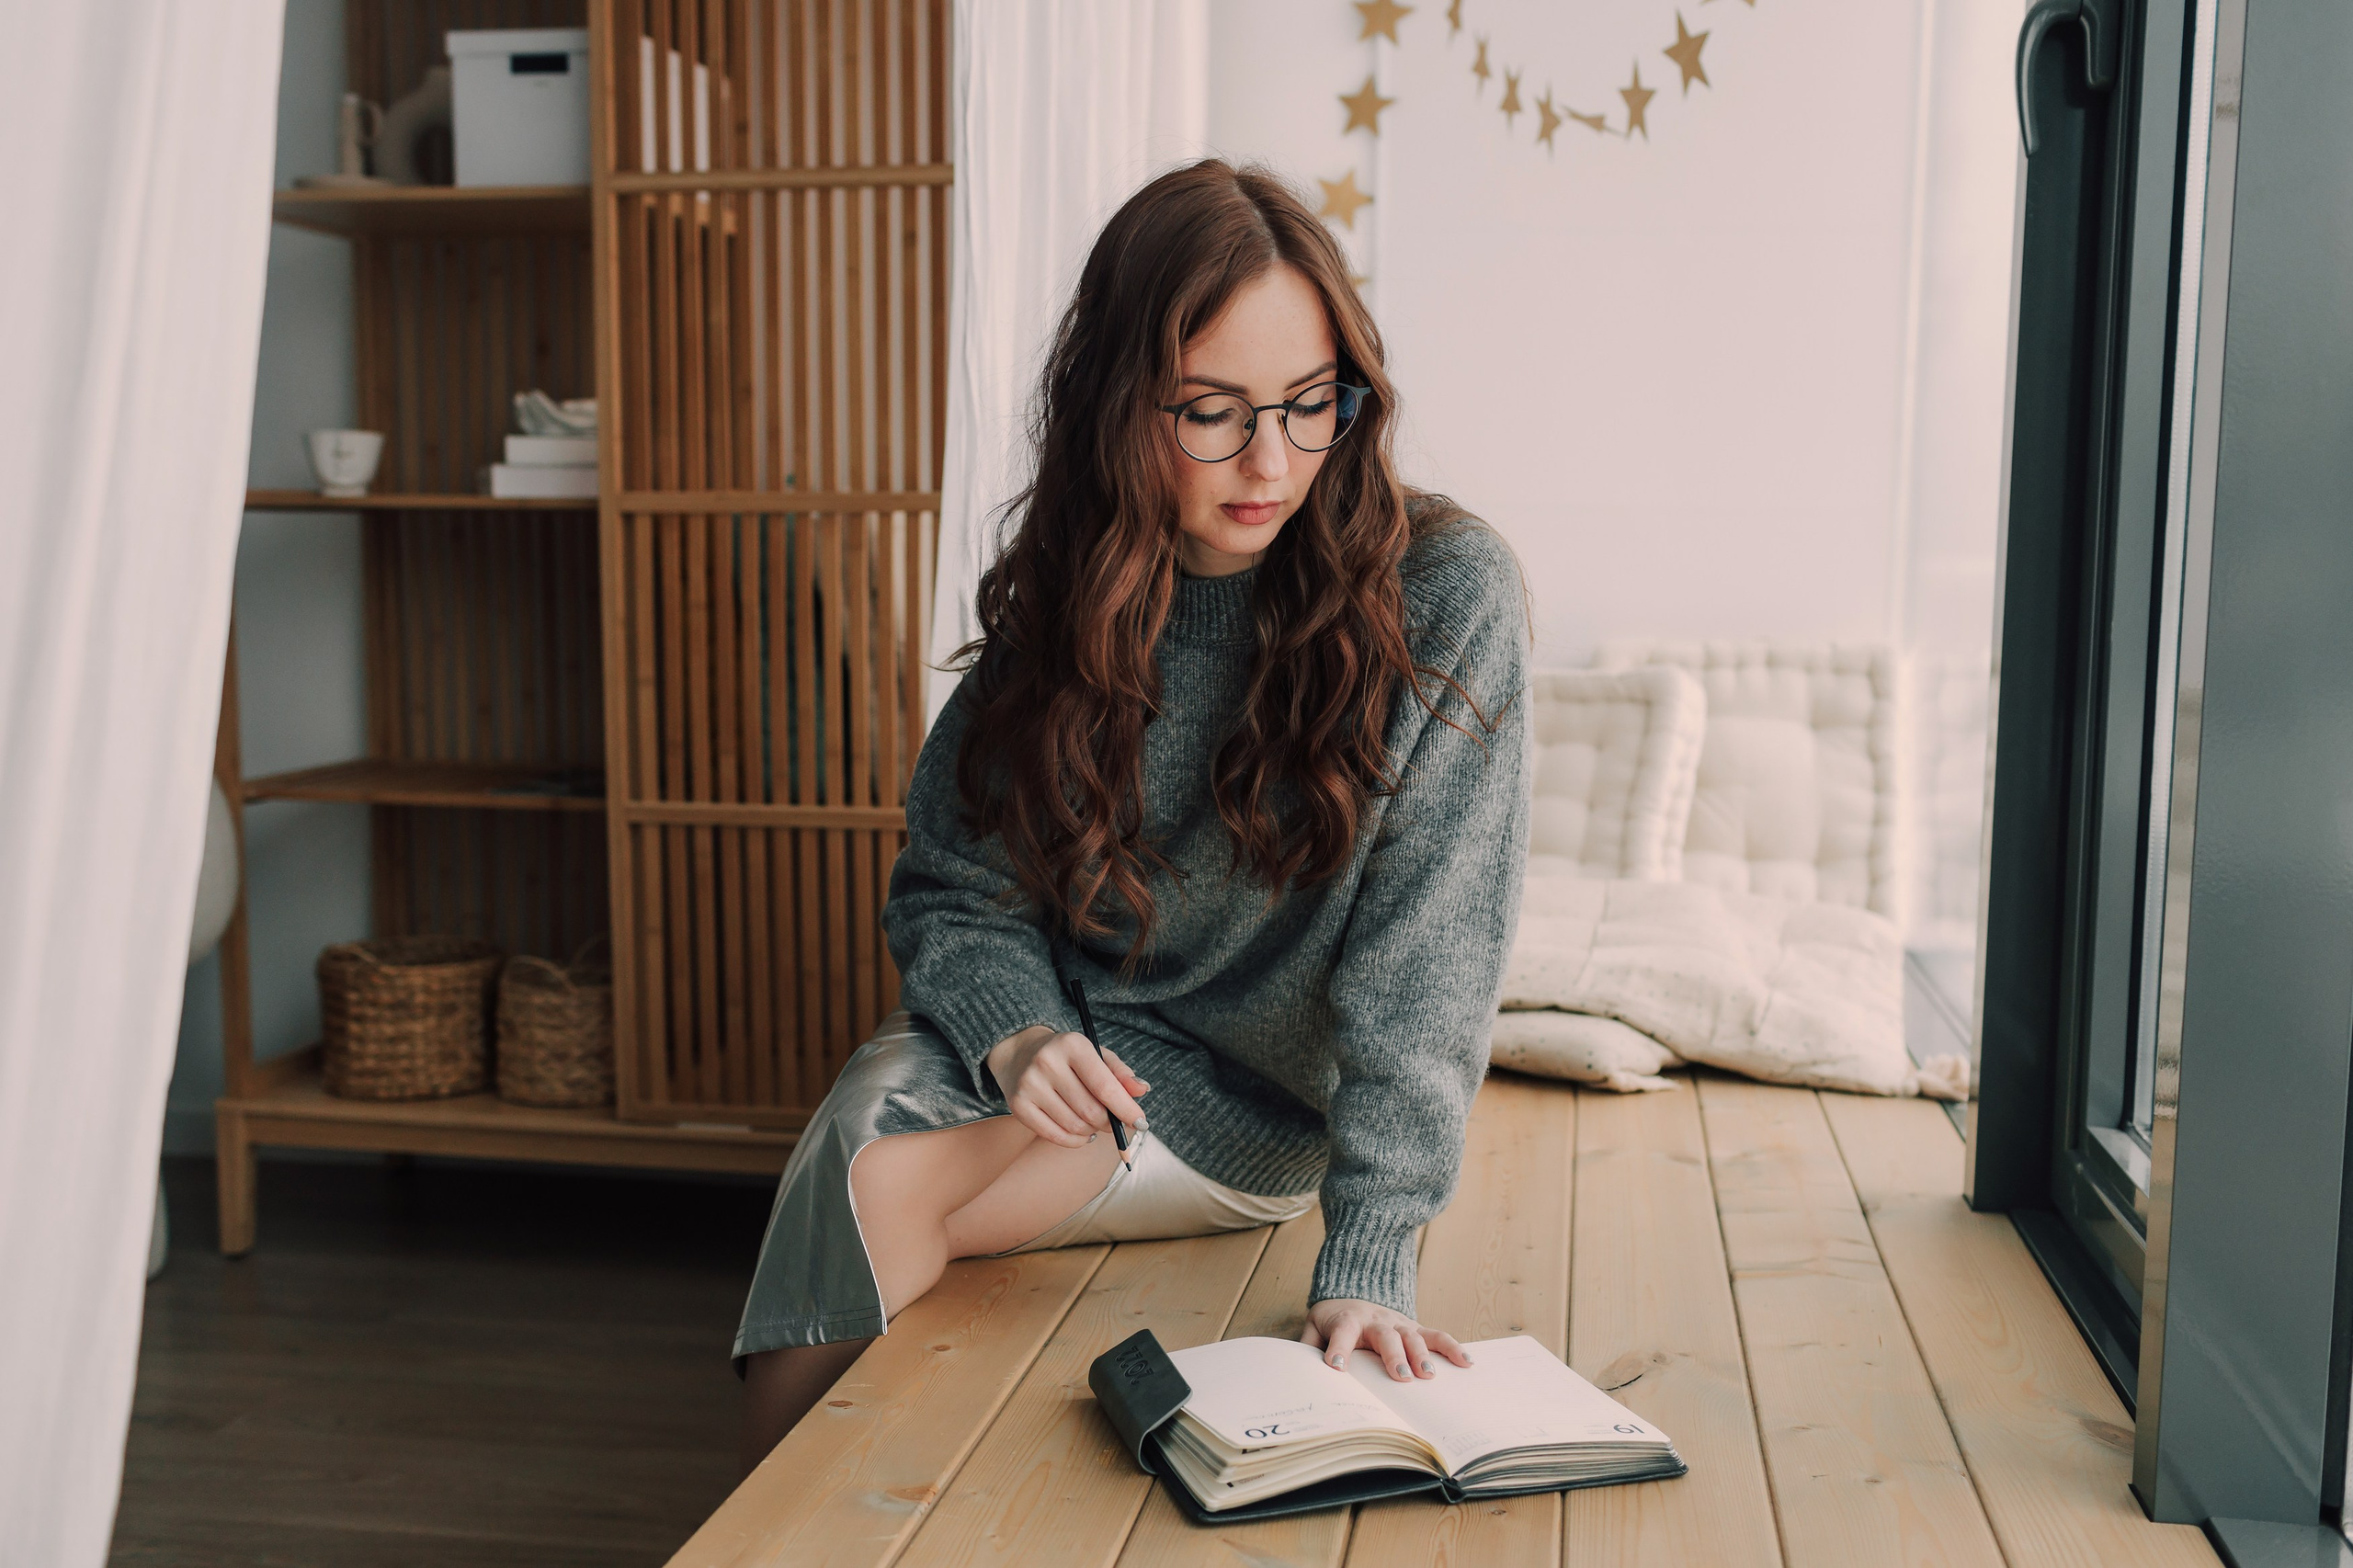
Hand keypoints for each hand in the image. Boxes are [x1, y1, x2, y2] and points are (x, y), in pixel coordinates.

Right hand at [985, 1025, 1149, 1148]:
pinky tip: (1080, 1132)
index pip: (1104, 1086)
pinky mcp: (1018, 1105)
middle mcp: (1047, 1062)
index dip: (1126, 1109)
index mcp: (1072, 1045)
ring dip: (1091, 1131)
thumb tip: (1142, 1090)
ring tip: (1093, 1123)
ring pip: (1074, 1126)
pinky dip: (1074, 1141)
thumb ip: (1120, 1073)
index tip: (1142, 1123)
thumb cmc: (1067, 1057)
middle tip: (1112, 1122)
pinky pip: (1055, 1136)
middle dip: (1109, 1123)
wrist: (1019, 1054)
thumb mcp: (1095, 1055)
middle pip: (1090, 1111)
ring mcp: (1030, 1085)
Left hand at [1301, 1298, 1473, 1382]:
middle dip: (1393, 1355)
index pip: (1341, 1333)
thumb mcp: (1313, 1328)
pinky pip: (1437, 1336)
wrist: (1353, 1291)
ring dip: (1422, 1354)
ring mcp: (1398, 1323)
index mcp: (1347, 1320)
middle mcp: (1375, 1319)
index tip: (1336, 1367)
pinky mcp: (1415, 1328)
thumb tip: (1299, 1368)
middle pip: (1385, 1335)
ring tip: (1430, 1375)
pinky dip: (1453, 1347)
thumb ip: (1307, 1345)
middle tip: (1400, 1376)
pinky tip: (1467, 1363)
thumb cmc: (1333, 1320)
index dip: (1338, 1349)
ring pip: (1412, 1335)